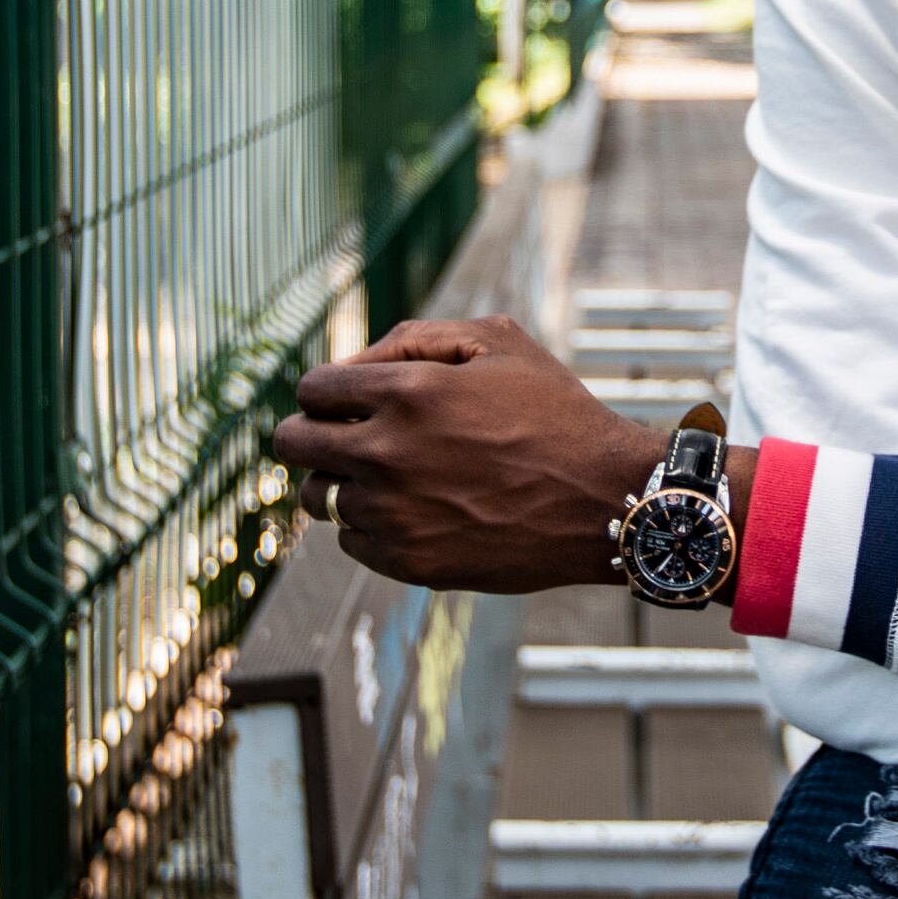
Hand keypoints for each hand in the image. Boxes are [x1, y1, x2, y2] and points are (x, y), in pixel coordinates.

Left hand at [271, 317, 670, 592]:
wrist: (603, 499)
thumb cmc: (554, 413)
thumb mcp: (498, 341)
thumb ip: (414, 337)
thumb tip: (350, 367)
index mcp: (405, 391)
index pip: (311, 390)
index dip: (326, 391)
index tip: (347, 401)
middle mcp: (386, 453)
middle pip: (293, 444)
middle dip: (311, 433)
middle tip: (343, 437)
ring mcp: (392, 513)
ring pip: (317, 497)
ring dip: (339, 481)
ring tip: (386, 476)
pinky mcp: (407, 561)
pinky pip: (351, 541)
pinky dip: (370, 525)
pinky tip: (415, 510)